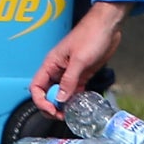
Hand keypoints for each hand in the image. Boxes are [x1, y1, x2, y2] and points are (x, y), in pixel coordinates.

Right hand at [28, 1, 127, 115]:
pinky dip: (75, 100)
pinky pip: (74, 91)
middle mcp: (58, 69)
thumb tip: (60, 99)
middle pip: (46, 92)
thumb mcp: (79, 59)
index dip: (40, 100)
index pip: (36, 86)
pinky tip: (80, 106)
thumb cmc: (90, 36)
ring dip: (63, 105)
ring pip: (61, 94)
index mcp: (51, 63)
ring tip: (71, 114)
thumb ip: (69, 80)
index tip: (52, 110)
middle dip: (50, 106)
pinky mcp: (82, 74)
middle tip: (61, 116)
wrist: (107, 27)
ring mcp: (69, 72)